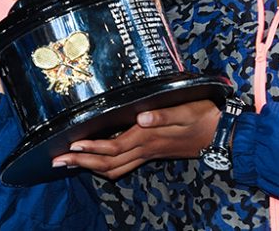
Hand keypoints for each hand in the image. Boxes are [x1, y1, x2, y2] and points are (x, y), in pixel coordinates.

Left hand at [52, 100, 220, 179]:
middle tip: (56, 162)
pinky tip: (98, 164)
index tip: (70, 146)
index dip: (91, 149)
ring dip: (90, 168)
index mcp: (148, 137)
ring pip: (114, 168)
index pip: (113, 147)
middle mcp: (145, 149)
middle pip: (107, 163)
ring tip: (69, 164)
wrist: (221, 134)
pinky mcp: (152, 153)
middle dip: (81, 163)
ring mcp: (148, 153)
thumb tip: (142, 117)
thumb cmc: (203, 117)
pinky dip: (106, 167)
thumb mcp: (187, 110)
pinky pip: (124, 166)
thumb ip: (164, 114)